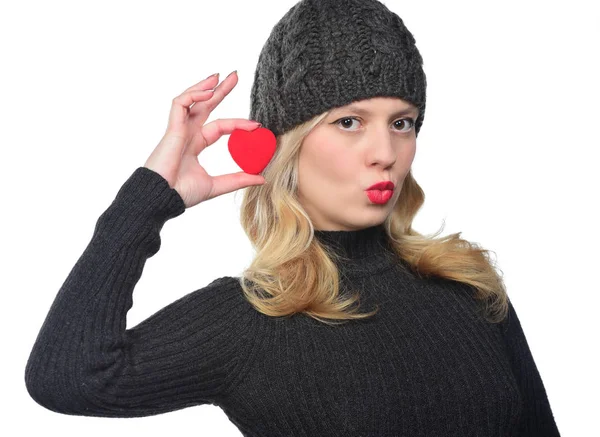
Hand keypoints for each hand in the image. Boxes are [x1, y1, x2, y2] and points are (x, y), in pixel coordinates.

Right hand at [144, 71, 264, 208]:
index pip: (220, 127)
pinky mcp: (172, 128)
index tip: (257, 124)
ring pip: (191, 100)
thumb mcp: (216, 186)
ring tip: (221, 76)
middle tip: (235, 76)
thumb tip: (262, 179)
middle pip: (205, 105)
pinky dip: (194, 95)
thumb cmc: (180, 194)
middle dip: (220, 90)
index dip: (238, 123)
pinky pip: (180, 103)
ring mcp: (178, 130)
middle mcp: (187, 134)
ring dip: (205, 86)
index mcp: (195, 145)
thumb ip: (238, 180)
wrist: (161, 198)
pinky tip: (209, 92)